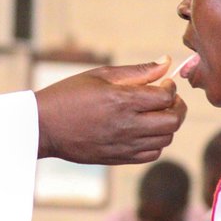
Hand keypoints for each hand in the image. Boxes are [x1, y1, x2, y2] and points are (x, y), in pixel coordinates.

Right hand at [34, 58, 185, 164]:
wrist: (44, 126)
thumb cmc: (68, 94)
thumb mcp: (99, 75)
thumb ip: (136, 71)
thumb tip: (166, 62)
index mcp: (122, 100)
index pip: (166, 96)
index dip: (170, 87)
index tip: (163, 82)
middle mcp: (127, 124)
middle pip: (173, 120)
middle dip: (177, 106)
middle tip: (167, 99)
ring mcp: (124, 144)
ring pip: (166, 138)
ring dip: (167, 124)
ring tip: (155, 114)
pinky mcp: (119, 158)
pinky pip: (152, 153)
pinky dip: (156, 142)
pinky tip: (145, 131)